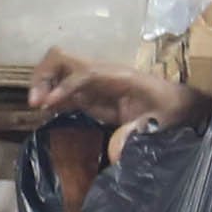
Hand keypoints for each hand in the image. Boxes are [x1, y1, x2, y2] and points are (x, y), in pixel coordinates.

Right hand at [27, 53, 185, 132]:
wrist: (175, 104)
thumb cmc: (168, 109)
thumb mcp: (157, 122)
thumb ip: (136, 133)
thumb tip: (115, 153)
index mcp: (118, 76)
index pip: (85, 73)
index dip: (65, 85)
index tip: (49, 103)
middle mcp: (101, 73)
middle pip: (62, 59)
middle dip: (44, 75)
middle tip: (36, 102)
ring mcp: (93, 83)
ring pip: (58, 70)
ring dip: (43, 83)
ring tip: (36, 107)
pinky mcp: (89, 95)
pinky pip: (63, 89)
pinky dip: (50, 96)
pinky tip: (45, 112)